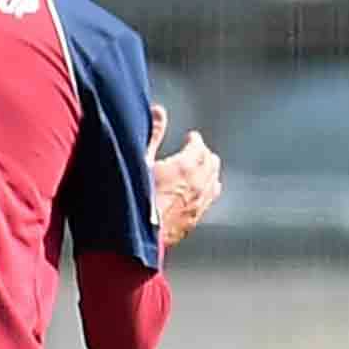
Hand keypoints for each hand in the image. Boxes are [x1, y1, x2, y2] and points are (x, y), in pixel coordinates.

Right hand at [148, 104, 222, 250]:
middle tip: (196, 150)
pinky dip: (209, 189)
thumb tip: (159, 111)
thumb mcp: (139, 161)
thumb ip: (152, 134)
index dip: (194, 140)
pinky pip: (210, 199)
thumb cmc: (134, 198)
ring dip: (209, 171)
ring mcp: (199, 203)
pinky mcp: (196, 219)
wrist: (135, 237)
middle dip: (204, 153)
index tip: (191, 137)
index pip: (198, 146)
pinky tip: (205, 191)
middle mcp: (198, 184)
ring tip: (203, 167)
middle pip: (210, 162)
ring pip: (214, 180)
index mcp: (185, 166)